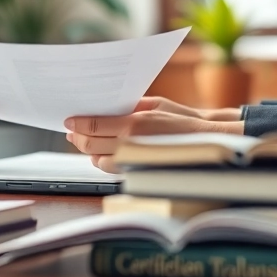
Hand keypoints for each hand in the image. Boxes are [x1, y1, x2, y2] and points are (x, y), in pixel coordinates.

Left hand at [65, 98, 243, 171]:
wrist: (207, 140)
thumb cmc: (184, 120)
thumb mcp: (155, 103)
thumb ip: (129, 106)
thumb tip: (105, 107)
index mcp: (134, 123)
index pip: (93, 126)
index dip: (77, 124)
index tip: (68, 121)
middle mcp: (131, 144)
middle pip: (90, 145)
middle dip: (77, 138)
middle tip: (72, 132)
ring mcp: (134, 161)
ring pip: (98, 161)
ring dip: (89, 152)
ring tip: (85, 143)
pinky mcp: (139, 172)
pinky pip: (112, 169)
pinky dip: (103, 162)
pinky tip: (102, 154)